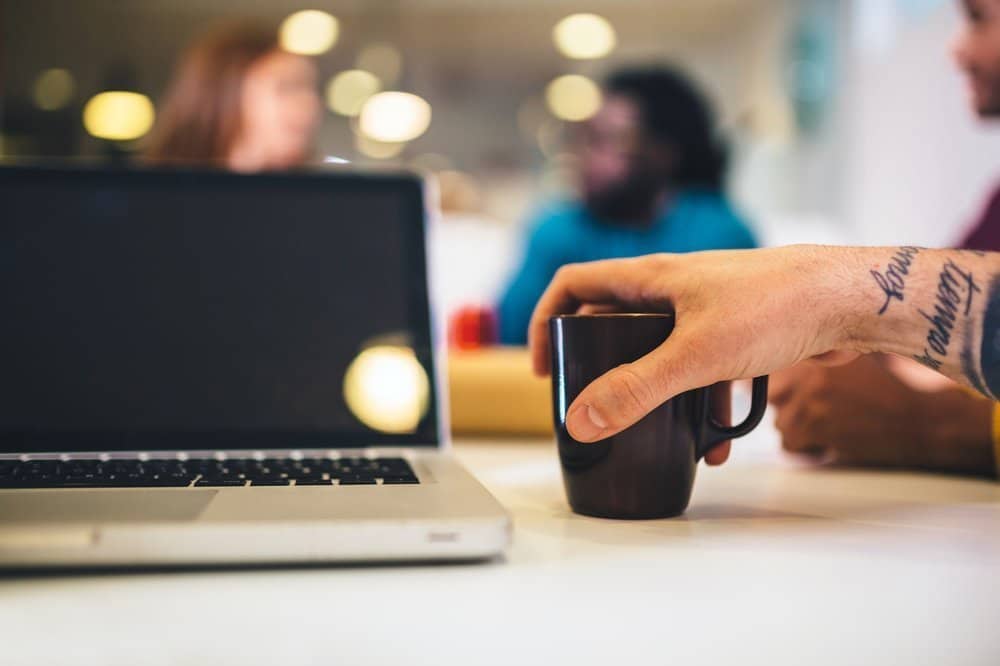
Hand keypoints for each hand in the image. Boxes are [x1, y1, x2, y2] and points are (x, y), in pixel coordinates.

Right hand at [530, 246, 865, 442]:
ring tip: (651, 434)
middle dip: (601, 367)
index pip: (574, 284)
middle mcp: (674, 287)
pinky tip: (712, 442)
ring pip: (660, 350)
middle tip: (595, 404)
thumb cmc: (777, 307)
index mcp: (651, 277)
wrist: (854, 301)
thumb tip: (580, 421)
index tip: (544, 367)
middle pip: (614, 321)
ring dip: (652, 392)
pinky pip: (702, 369)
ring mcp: (707, 308)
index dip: (546, 320)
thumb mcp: (695, 355)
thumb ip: (635, 390)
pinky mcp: (738, 331)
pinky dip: (699, 403)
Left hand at [770, 356, 995, 474]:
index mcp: (816, 352)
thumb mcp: (848, 362)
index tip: (791, 393)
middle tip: (816, 412)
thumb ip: (814, 360)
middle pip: (773, 396)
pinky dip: (807, 449)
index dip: (783, 386)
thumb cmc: (885, 393)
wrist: (915, 420)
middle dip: (790, 407)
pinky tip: (831, 441)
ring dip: (801, 431)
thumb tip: (774, 368)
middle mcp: (810, 373)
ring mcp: (811, 400)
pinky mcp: (815, 427)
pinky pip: (789, 444)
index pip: (773, 370)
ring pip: (781, 423)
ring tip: (830, 426)